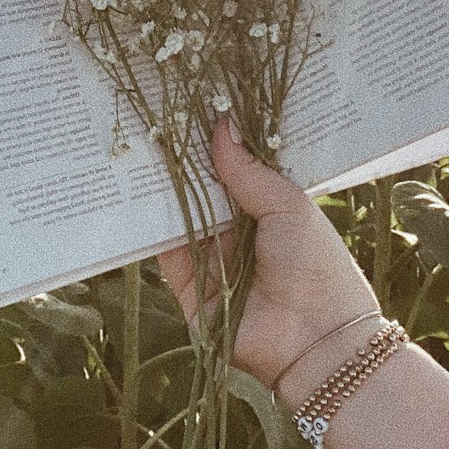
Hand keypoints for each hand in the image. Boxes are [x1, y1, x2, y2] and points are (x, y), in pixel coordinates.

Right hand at [160, 116, 380, 393]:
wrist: (315, 341)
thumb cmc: (316, 265)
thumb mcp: (287, 206)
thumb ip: (248, 170)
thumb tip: (220, 124)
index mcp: (267, 211)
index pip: (233, 170)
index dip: (213, 143)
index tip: (189, 107)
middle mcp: (235, 233)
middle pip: (201, 190)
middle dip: (181, 161)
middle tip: (154, 118)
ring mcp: (209, 259)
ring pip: (178, 216)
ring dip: (159, 188)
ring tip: (136, 144)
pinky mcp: (186, 287)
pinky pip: (163, 250)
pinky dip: (148, 225)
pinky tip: (132, 191)